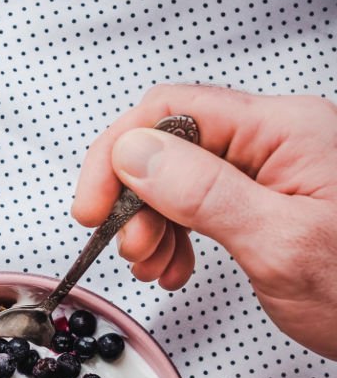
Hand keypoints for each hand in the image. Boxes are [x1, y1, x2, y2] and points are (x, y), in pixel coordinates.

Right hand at [72, 84, 336, 358]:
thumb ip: (203, 193)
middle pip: (168, 145)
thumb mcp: (279, 244)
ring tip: (156, 265)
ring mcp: (269, 172)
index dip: (118, 155)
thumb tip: (133, 152)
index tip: (93, 208)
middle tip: (132, 249)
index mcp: (284, 131)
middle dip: (134, 200)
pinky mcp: (263, 202)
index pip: (170, 111)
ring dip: (150, 224)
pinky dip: (173, 237)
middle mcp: (275, 141)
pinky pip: (197, 204)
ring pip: (175, 179)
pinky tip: (175, 265)